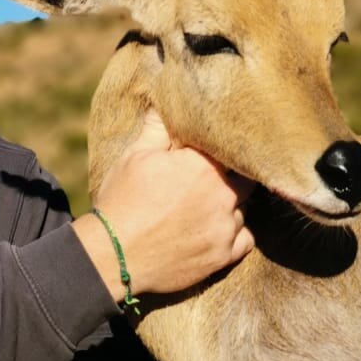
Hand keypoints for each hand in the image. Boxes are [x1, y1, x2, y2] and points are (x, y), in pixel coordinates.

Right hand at [74, 110, 255, 299]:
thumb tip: (164, 104)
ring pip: (244, 208)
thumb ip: (157, 129)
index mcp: (203, 165)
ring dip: (232, 204)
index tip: (215, 148)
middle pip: (245, 176)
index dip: (224, 145)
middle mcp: (223, 195)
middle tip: (212, 176)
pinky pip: (246, 239)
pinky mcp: (223, 256)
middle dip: (231, 174)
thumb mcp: (134, 157)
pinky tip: (218, 228)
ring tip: (208, 204)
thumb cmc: (123, 202)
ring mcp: (226, 228)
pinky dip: (236, 233)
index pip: (231, 146)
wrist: (114, 255)